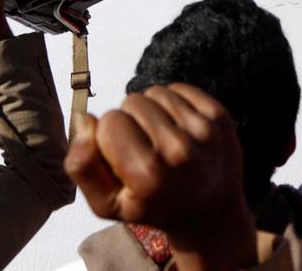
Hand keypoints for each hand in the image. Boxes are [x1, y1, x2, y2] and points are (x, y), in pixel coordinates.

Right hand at [65, 84, 255, 270]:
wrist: (210, 211)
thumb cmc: (153, 205)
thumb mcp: (108, 204)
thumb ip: (83, 166)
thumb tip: (83, 119)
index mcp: (148, 174)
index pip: (109, 121)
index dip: (109, 137)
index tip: (122, 157)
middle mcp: (178, 150)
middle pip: (132, 101)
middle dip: (130, 120)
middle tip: (143, 148)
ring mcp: (202, 131)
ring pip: (155, 92)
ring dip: (151, 111)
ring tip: (160, 139)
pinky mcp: (218, 116)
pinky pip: (178, 89)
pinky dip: (172, 103)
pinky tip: (177, 128)